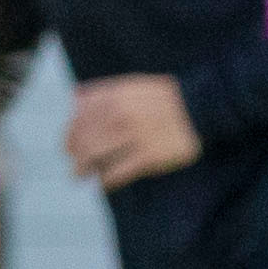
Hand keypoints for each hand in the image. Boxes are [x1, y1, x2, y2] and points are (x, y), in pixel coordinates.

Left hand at [63, 74, 201, 185]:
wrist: (199, 107)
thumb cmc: (164, 98)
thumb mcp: (132, 85)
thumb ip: (103, 91)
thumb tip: (75, 97)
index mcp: (114, 97)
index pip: (79, 118)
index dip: (70, 134)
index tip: (68, 145)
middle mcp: (120, 116)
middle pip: (83, 139)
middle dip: (74, 154)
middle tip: (75, 163)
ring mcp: (133, 136)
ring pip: (94, 156)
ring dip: (83, 168)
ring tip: (80, 175)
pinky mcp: (148, 156)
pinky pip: (118, 172)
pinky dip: (106, 180)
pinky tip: (104, 183)